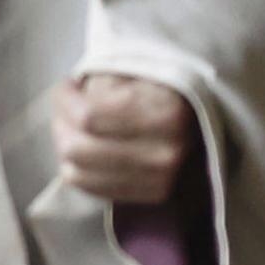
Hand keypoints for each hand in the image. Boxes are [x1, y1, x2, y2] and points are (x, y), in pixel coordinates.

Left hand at [54, 71, 191, 204]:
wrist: (203, 115)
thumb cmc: (160, 84)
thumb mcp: (133, 69)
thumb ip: (99, 85)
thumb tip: (67, 100)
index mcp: (167, 115)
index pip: (87, 116)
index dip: (64, 99)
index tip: (67, 85)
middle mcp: (167, 153)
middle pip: (77, 148)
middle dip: (61, 122)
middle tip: (66, 106)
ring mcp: (161, 180)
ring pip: (77, 172)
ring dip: (66, 145)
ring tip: (74, 125)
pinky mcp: (152, 195)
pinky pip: (89, 188)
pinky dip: (77, 166)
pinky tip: (87, 146)